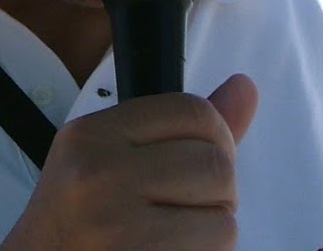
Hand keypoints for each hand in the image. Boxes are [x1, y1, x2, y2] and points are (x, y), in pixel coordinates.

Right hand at [0, 73, 257, 250]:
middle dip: (218, 192)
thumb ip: (181, 127)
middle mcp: (100, 173)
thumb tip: (245, 86)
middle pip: (215, 163)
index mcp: (92, 135)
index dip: (215, 140)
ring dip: (213, 233)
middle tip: (188, 211)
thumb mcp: (108, 162)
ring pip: (223, 217)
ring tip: (177, 238)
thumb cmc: (77, 225)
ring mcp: (117, 224)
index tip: (200, 165)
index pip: (192, 111)